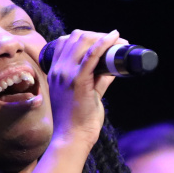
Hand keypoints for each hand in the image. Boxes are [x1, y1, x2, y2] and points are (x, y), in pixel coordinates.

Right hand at [40, 29, 125, 150]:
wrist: (71, 138)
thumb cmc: (78, 120)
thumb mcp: (86, 93)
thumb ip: (98, 79)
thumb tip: (113, 67)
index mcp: (55, 72)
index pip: (65, 42)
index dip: (84, 37)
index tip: (102, 40)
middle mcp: (58, 69)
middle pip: (75, 38)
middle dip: (96, 34)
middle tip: (114, 41)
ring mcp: (66, 74)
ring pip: (83, 41)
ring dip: (102, 37)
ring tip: (118, 41)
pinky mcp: (78, 81)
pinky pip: (91, 55)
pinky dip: (104, 43)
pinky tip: (114, 37)